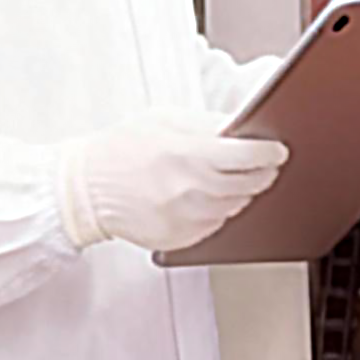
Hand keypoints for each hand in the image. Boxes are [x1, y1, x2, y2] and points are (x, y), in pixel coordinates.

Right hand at [58, 109, 288, 252]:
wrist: (82, 189)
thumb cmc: (121, 150)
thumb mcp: (165, 120)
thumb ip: (209, 124)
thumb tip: (245, 128)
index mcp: (188, 154)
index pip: (250, 157)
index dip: (270, 153)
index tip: (277, 151)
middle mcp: (190, 189)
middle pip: (251, 184)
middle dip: (262, 173)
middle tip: (264, 165)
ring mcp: (185, 218)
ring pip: (237, 206)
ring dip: (241, 192)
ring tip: (226, 177)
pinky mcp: (180, 239)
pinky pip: (216, 225)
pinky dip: (218, 211)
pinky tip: (204, 196)